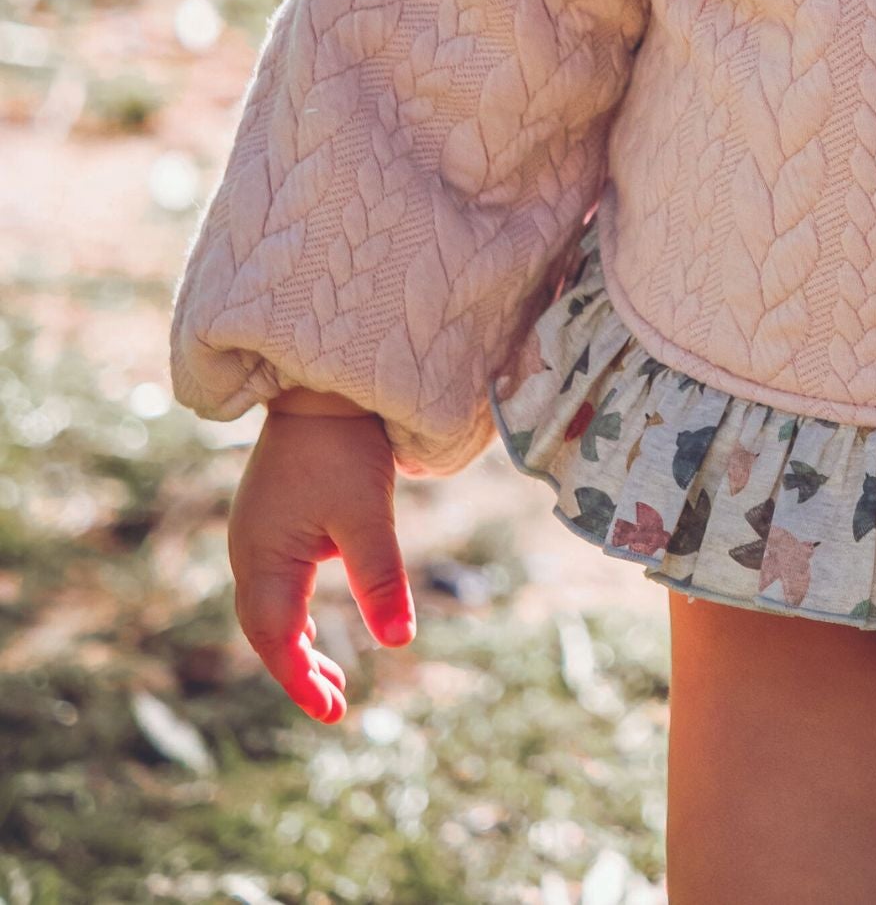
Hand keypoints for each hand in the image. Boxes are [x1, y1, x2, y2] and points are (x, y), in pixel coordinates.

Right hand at [228, 393, 415, 722]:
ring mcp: (254, 537)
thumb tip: (400, 641)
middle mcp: (248, 553)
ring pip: (267, 611)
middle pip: (265, 632)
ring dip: (296, 647)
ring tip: (332, 679)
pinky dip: (293, 616)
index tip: (334, 713)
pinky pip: (273, 586)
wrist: (324, 387)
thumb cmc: (346, 449)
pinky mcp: (267, 522)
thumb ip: (381, 579)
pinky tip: (314, 629)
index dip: (302, 682)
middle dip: (298, 672)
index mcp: (264, 558)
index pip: (277, 640)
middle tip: (337, 707)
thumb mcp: (369, 516)